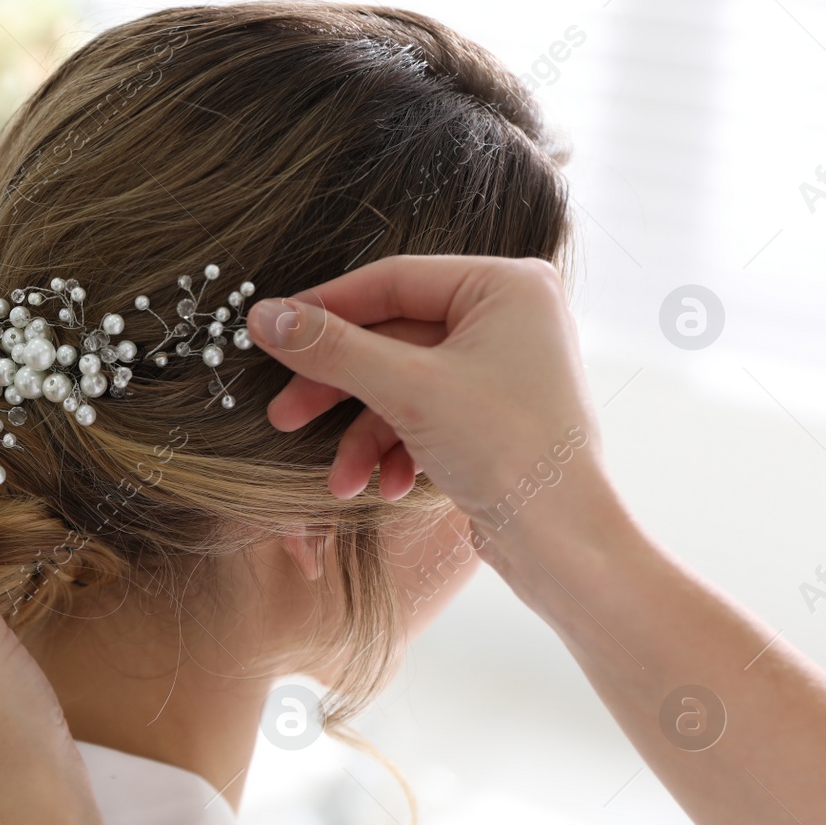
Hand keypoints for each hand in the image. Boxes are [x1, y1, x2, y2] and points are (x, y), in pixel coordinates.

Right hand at [248, 255, 609, 523]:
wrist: (563, 544)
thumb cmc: (508, 451)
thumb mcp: (406, 391)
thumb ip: (330, 348)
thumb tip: (262, 315)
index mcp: (507, 286)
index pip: (393, 280)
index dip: (325, 308)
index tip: (270, 329)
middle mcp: (510, 318)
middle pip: (392, 338)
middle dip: (338, 389)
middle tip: (283, 416)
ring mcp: (502, 369)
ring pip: (401, 385)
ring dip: (362, 435)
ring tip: (339, 480)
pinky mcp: (492, 416)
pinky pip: (424, 416)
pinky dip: (394, 451)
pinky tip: (382, 487)